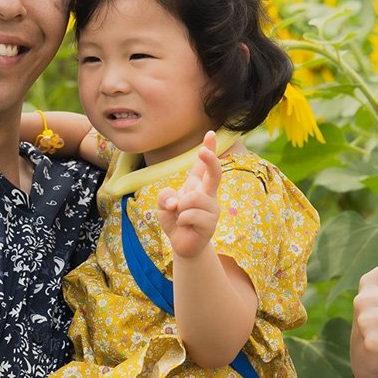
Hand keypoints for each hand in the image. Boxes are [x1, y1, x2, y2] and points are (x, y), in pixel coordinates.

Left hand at [157, 131, 220, 258]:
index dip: (209, 148)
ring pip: (192, 199)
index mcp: (197, 185)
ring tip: (180, 216)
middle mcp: (208, 193)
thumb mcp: (163, 205)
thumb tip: (177, 202)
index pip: (203, 165)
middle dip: (210, 160)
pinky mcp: (211, 223)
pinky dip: (181, 220)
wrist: (182, 245)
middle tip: (203, 152)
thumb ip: (165, 197)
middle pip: (214, 173)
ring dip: (179, 208)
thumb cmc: (175, 220)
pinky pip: (189, 215)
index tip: (211, 133)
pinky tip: (185, 226)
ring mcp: (212, 208)